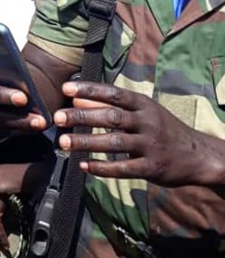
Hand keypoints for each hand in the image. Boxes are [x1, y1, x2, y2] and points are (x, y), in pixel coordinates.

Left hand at [54, 81, 219, 185]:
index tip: (66, 88)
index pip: (113, 93)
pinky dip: (103, 168)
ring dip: (87, 142)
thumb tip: (77, 100)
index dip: (89, 90)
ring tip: (64, 143)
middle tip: (58, 117)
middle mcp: (147, 122)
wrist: (198, 155)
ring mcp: (150, 145)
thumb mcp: (142, 112)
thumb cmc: (162, 128)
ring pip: (114, 142)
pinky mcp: (152, 167)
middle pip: (111, 116)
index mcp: (143, 104)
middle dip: (82, 116)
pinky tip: (84, 166)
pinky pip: (124, 169)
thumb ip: (111, 106)